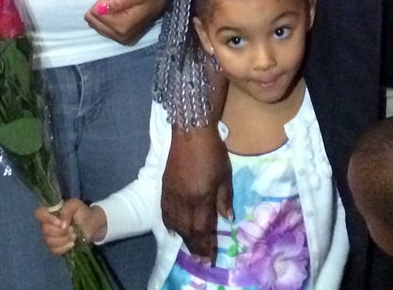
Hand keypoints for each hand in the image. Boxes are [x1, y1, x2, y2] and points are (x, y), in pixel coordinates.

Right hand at [36, 199, 104, 255]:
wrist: (91, 225)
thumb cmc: (82, 212)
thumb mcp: (76, 205)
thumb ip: (67, 210)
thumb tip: (62, 225)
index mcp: (50, 212)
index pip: (39, 213)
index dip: (47, 219)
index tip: (60, 223)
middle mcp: (47, 224)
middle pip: (45, 230)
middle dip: (60, 231)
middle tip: (72, 229)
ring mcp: (50, 236)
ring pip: (49, 241)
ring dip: (64, 239)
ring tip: (74, 235)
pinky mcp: (55, 247)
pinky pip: (54, 250)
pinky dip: (64, 248)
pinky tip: (72, 244)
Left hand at [84, 0, 166, 44]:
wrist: (160, 0)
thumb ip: (118, 2)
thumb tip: (99, 9)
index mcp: (125, 27)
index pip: (98, 16)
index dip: (102, 1)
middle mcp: (122, 37)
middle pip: (95, 23)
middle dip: (100, 8)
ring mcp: (122, 39)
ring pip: (97, 26)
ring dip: (102, 13)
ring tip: (113, 3)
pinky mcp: (121, 39)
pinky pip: (102, 29)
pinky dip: (104, 18)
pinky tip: (113, 11)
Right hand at [161, 124, 231, 260]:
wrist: (190, 132)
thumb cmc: (212, 152)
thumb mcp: (225, 176)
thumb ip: (224, 199)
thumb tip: (227, 218)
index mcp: (201, 198)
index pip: (203, 229)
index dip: (206, 246)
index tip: (209, 259)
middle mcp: (184, 201)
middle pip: (188, 230)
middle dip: (195, 246)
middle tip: (200, 259)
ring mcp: (172, 195)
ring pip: (175, 224)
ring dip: (183, 238)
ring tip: (190, 248)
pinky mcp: (164, 187)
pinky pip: (165, 212)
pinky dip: (169, 224)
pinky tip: (173, 230)